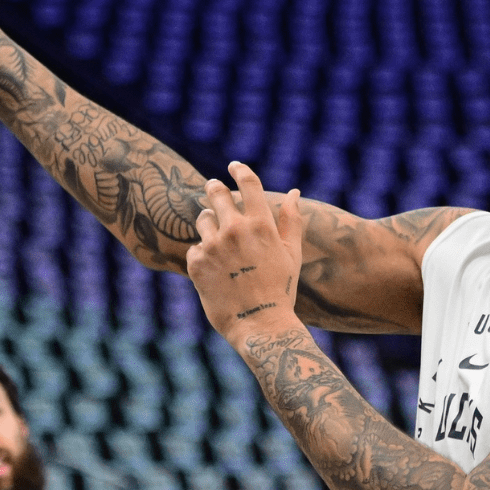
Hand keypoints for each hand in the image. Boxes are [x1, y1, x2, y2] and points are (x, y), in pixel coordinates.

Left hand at [185, 162, 303, 341]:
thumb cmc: (281, 288)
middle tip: (213, 187)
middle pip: (216, 193)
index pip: (248, 183)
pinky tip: (216, 269)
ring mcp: (213, 246)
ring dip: (209, 222)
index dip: (239, 170)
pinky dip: (202, 254)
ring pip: (203, 219)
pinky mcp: (196, 263)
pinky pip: (195, 247)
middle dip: (214, 188)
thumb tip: (294, 192)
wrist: (260, 324)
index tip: (233, 165)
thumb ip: (291, 220)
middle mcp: (234, 230)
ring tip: (220, 241)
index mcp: (261, 224)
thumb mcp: (291, 252)